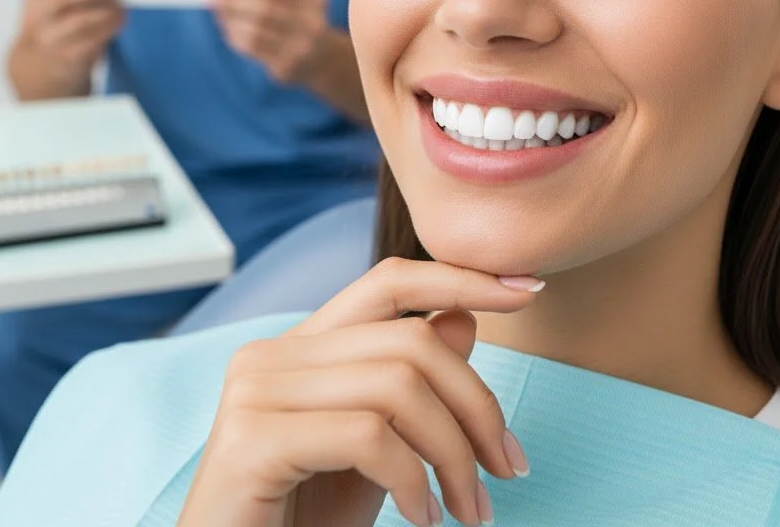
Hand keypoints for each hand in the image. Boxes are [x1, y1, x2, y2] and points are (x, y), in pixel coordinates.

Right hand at [16, 0, 123, 86]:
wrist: (40, 65)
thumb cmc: (56, 24)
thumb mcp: (53, 1)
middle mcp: (38, 15)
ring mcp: (50, 37)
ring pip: (79, 20)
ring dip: (106, 10)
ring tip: (121, 5)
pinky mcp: (67, 56)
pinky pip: (91, 40)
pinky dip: (109, 28)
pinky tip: (120, 21)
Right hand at [177, 258, 542, 526]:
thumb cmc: (301, 521)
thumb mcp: (376, 454)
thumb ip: (410, 389)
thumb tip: (463, 319)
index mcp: (301, 347)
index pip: (390, 281)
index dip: (461, 277)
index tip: (527, 288)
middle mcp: (272, 354)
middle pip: (410, 341)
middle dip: (477, 406)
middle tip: (508, 471)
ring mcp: (255, 391)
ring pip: (398, 386)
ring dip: (454, 455)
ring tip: (470, 511)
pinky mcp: (251, 439)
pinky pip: (368, 436)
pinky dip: (413, 481)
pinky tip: (422, 518)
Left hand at [210, 0, 330, 82]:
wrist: (323, 61)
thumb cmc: (298, 23)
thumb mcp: (295, 3)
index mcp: (315, 0)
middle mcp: (312, 24)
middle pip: (265, 8)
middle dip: (234, 0)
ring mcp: (300, 48)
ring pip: (255, 31)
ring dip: (231, 21)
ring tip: (220, 14)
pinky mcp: (286, 67)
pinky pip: (252, 50)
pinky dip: (236, 38)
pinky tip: (230, 31)